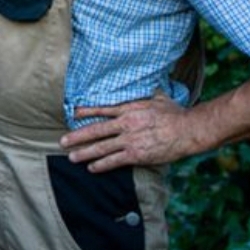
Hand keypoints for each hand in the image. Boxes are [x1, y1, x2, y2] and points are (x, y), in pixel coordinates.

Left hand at [59, 93, 196, 172]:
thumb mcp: (158, 96)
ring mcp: (129, 140)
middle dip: (77, 137)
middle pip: (95, 131)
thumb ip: (147, 92)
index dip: (86, 112)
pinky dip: (101, 165)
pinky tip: (92, 168)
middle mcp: (125, 124)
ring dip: (84, 153)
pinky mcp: (136, 155)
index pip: (101, 109)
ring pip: (101, 148)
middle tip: (62, 141)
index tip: (73, 113)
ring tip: (71, 157)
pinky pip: (114, 161)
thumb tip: (147, 81)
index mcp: (128, 109)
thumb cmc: (175, 113)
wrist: (187, 130)